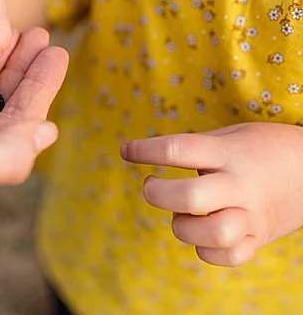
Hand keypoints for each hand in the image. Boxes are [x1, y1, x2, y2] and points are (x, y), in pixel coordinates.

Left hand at [124, 122, 302, 266]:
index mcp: (230, 153)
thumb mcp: (232, 135)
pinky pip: (227, 257)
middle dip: (158, 194)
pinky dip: (205, 250)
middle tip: (152, 185)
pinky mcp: (260, 239)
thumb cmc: (264, 148)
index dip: (145, 150)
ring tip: (181, 214)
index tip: (127, 151)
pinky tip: (200, 235)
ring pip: (211, 235)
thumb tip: (143, 155)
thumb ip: (196, 147)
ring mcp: (253, 216)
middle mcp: (241, 186)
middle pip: (191, 198)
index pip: (179, 149)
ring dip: (183, 227)